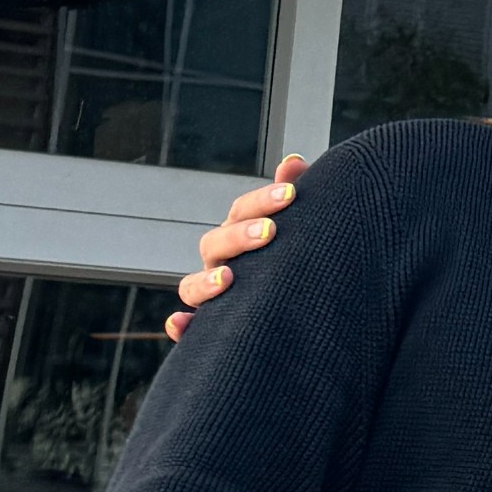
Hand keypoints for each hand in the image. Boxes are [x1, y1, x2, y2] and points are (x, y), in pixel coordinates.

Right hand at [171, 159, 308, 335]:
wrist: (311, 308)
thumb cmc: (303, 257)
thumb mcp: (304, 227)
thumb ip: (296, 193)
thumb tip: (293, 161)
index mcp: (242, 235)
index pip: (242, 211)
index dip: (262, 201)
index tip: (290, 194)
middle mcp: (222, 263)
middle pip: (214, 244)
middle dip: (239, 236)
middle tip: (270, 231)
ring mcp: (213, 296)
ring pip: (192, 286)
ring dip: (205, 281)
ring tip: (229, 278)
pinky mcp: (211, 330)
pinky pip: (188, 331)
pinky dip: (180, 326)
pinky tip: (181, 323)